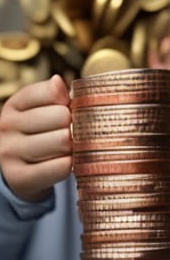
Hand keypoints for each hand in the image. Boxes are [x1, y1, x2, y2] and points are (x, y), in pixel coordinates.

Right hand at [0, 75, 71, 200]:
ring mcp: (10, 152)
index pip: (52, 91)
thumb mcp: (42, 111)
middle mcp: (7, 126)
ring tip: (67, 149)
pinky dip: (70, 164)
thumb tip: (59, 82)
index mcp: (15, 104)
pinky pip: (61, 166)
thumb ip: (55, 95)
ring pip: (62, 141)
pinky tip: (65, 163)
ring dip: (73, 147)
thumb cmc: (39, 135)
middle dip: (73, 125)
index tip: (68, 110)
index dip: (68, 102)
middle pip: (61, 116)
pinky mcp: (20, 177)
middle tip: (71, 133)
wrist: (19, 172)